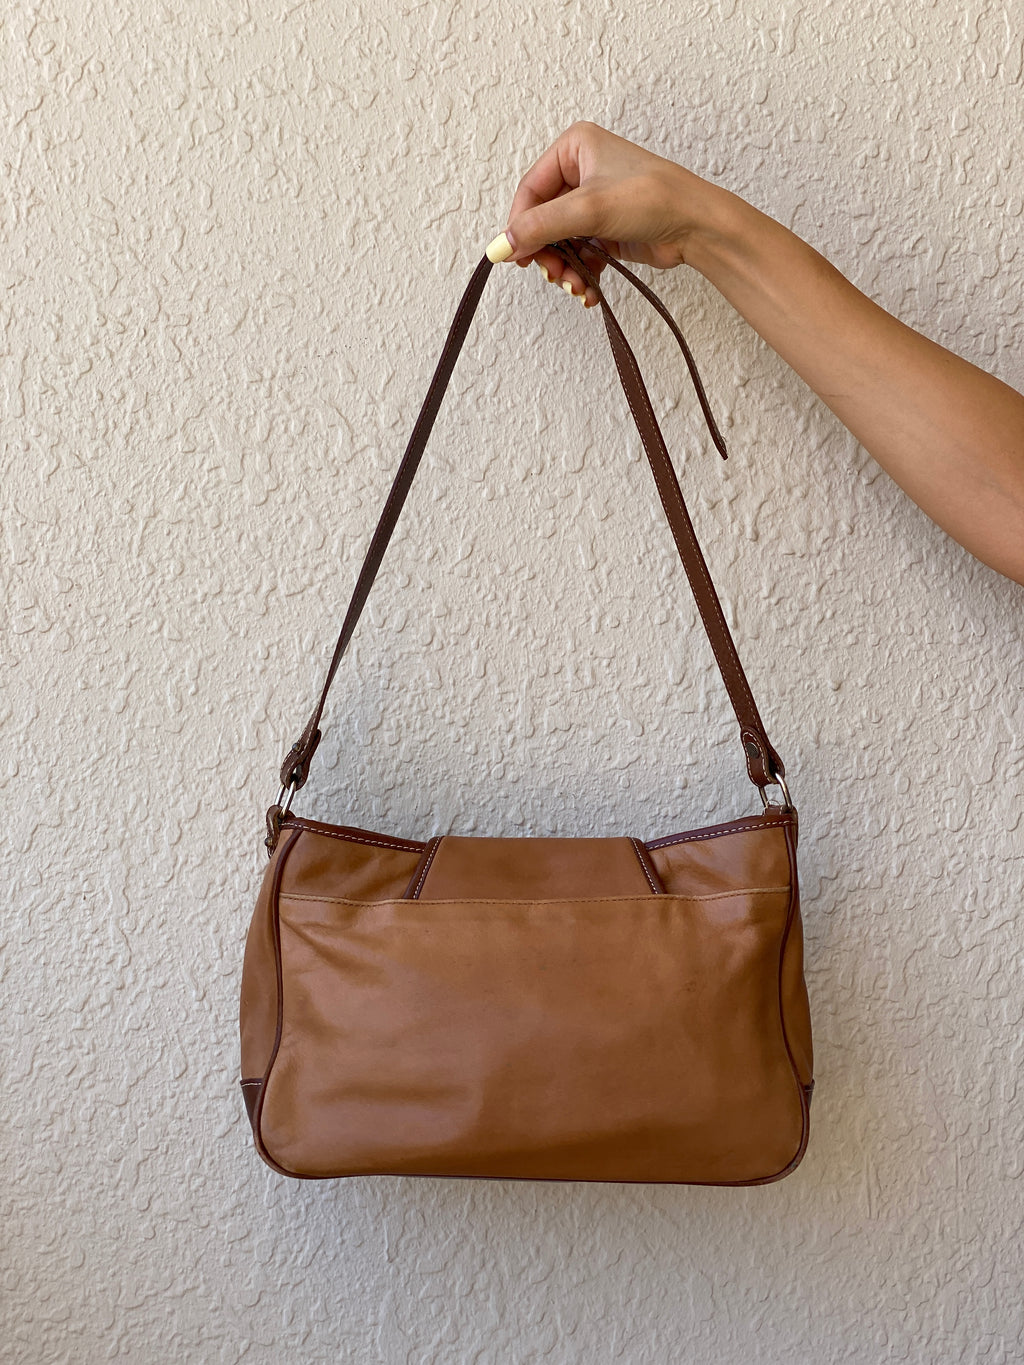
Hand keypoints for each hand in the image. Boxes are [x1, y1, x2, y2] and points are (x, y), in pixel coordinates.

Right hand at [485, 120, 718, 306]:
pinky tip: (587, 291)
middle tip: (554, 275)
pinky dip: (579, 274)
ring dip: (564, 269)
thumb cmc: (652, 199)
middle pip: (543, 219)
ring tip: (576, 288)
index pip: (530, 190)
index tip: (516, 257)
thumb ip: (539, 227)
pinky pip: (579, 253)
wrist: (696, 226)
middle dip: (547, 253)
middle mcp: (582, 171)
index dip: (520, 226)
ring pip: (560, 241)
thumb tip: (500, 246)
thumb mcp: (588, 210)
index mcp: (574, 148)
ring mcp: (594, 202)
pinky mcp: (606, 228)